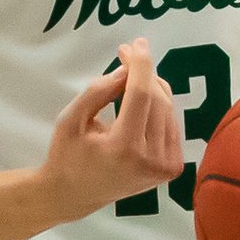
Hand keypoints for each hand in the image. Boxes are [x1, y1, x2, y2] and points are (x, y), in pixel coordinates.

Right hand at [45, 39, 186, 216]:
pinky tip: (141, 101)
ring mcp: (165, 167)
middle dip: (144, 72)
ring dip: (152, 86)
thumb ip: (98, 91)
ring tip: (130, 77)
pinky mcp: (172, 168)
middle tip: (126, 54)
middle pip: (157, 99)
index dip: (140, 64)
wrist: (76, 196)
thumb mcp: (70, 119)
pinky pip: (170, 124)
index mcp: (123, 149)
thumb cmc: (67, 155)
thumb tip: (127, 69)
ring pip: (168, 109)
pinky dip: (158, 106)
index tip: (137, 43)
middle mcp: (150, 160)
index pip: (141, 95)